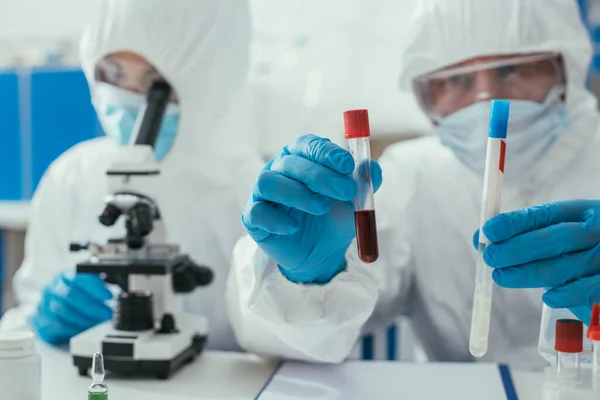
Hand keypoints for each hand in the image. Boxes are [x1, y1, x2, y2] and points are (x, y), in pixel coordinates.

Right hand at [33, 270, 112, 343]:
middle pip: (69, 296)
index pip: (77, 277)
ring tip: (99, 322)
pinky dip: (73, 329)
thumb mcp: (90, 283)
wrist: (56, 303)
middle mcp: (52, 289)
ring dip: (84, 319)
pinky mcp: (42, 322)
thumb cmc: (78, 293)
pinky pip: (56, 327)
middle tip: (108, 313)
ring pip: (62, 312)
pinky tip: (85, 329)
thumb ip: (101, 283)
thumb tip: (121, 289)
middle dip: (92, 307)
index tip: (109, 296)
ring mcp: (44, 305)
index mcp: (64, 276)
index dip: (94, 287)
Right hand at [242, 134, 382, 283]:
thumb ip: (365, 183)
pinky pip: (257, 212)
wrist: (321, 254)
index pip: (308, 144)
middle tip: (346, 191)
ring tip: (321, 207)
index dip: (326, 152)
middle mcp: (278, 170)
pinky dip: (276, 219)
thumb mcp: (355, 202)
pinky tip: (294, 228)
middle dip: (320, 175)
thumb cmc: (334, 218)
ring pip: (268, 182)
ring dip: (297, 193)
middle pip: (290, 162)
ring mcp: (262, 193)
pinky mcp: (253, 218)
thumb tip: (371, 167)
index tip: (348, 165)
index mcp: (301, 158)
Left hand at [473, 200, 599, 323]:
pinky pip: (587, 291)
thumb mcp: (561, 233)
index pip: (545, 214)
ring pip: (563, 267)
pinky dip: (565, 294)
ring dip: (527, 274)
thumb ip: (525, 233)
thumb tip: (481, 237)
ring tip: (500, 276)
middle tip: (490, 257)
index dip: (515, 222)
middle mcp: (598, 232)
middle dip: (516, 248)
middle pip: (554, 239)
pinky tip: (547, 297)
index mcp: (585, 212)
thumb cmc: (583, 249)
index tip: (488, 231)